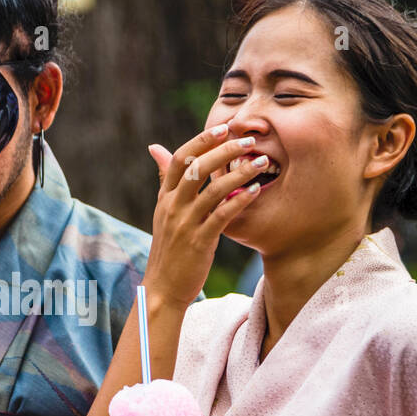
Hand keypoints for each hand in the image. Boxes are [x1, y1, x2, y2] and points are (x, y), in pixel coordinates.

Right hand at [143, 123, 267, 310]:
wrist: (163, 288)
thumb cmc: (169, 248)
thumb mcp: (163, 211)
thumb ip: (165, 179)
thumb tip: (155, 147)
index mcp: (165, 197)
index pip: (179, 159)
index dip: (202, 140)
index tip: (225, 127)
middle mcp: (173, 207)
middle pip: (196, 168)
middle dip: (224, 150)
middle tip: (249, 141)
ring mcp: (185, 224)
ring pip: (212, 190)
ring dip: (239, 172)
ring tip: (261, 162)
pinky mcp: (199, 242)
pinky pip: (222, 215)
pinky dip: (240, 200)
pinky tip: (256, 190)